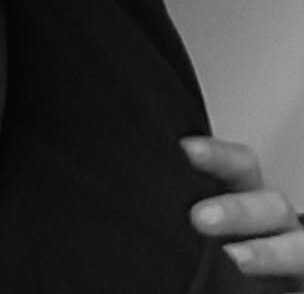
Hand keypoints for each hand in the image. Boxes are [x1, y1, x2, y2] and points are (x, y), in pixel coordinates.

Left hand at [182, 133, 303, 286]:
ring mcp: (294, 253)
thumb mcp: (211, 223)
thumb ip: (191, 210)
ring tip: (237, 259)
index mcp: (253, 197)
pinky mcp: (300, 286)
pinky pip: (299, 289)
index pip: (241, 166)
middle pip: (269, 204)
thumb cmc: (225, 247)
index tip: (186, 150)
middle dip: (237, 209)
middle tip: (199, 218)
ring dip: (268, 252)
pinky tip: (276, 293)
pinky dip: (289, 292)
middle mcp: (277, 223)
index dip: (218, 155)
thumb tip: (142, 202)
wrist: (262, 282)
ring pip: (296, 247)